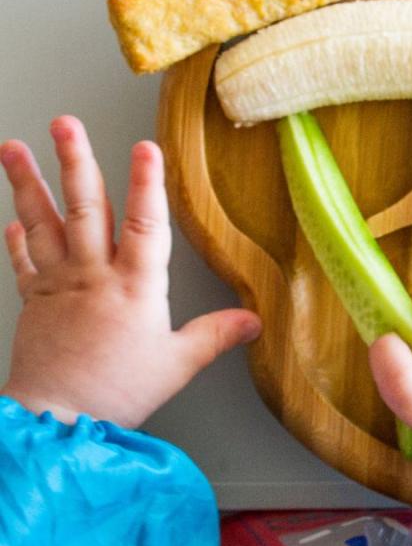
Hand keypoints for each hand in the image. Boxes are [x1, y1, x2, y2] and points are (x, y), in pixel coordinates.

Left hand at [0, 115, 261, 428]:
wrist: (55, 421)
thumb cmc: (117, 393)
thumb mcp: (177, 365)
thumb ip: (215, 335)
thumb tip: (254, 320)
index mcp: (135, 286)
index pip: (145, 224)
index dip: (147, 184)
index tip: (145, 147)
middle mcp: (94, 275)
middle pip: (85, 208)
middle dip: (75, 161)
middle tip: (65, 124)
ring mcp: (59, 283)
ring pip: (44, 223)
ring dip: (28, 183)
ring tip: (14, 148)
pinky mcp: (33, 301)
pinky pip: (24, 260)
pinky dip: (17, 237)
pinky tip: (13, 216)